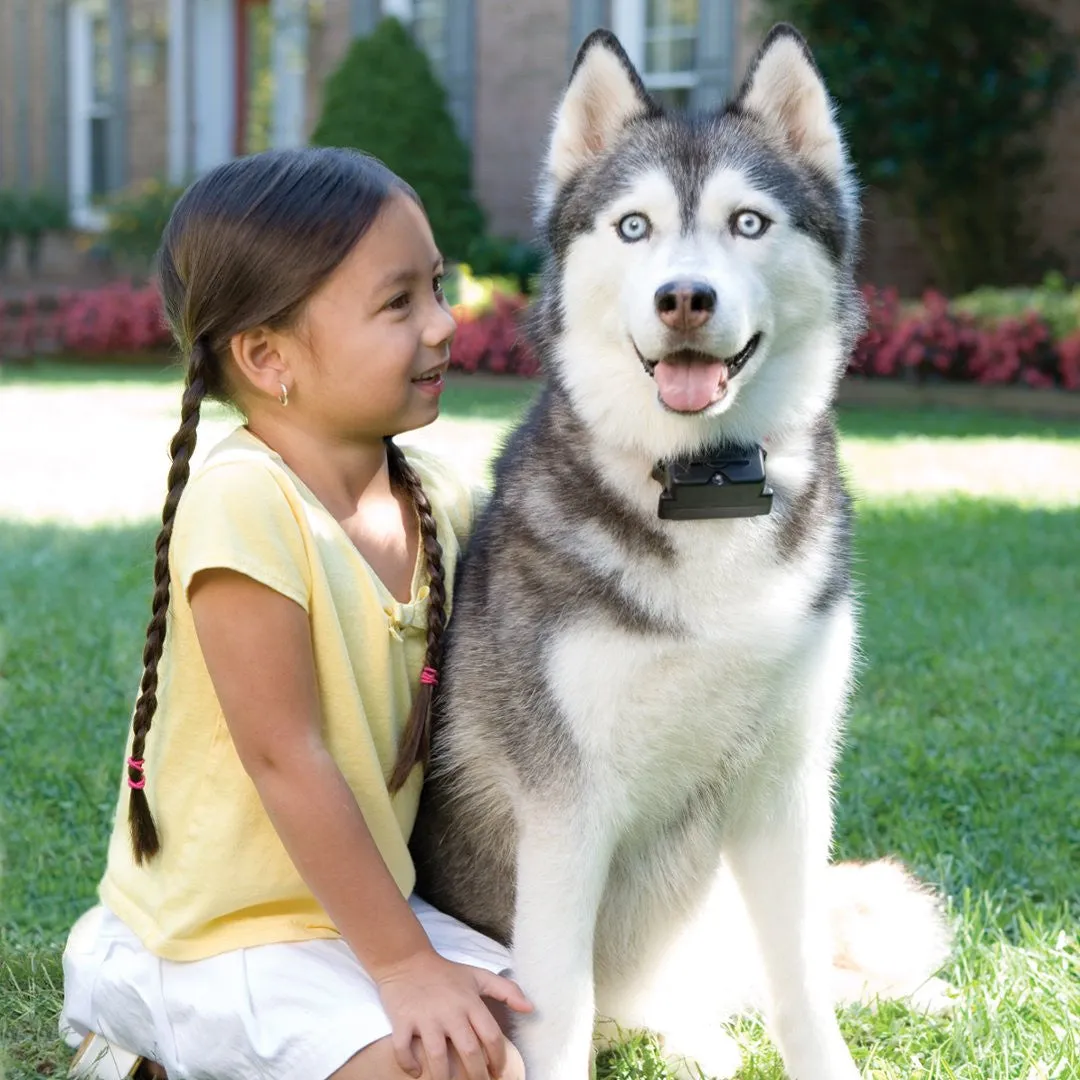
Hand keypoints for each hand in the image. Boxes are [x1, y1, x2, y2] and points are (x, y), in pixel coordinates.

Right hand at [374, 949, 532, 1079]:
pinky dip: (408, 1064)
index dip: (498, 1059)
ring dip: (444, 1076)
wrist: (407, 960)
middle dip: (477, 1075)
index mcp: (470, 1001)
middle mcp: (450, 1011)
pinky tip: (416, 1072)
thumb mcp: (478, 976)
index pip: (491, 1036)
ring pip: (437, 1056)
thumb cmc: (446, 973)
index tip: (498, 1072)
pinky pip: (403, 1049)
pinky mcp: (403, 1020)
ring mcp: (425, 1017)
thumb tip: (530, 1008)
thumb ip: (507, 990)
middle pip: (468, 1051)